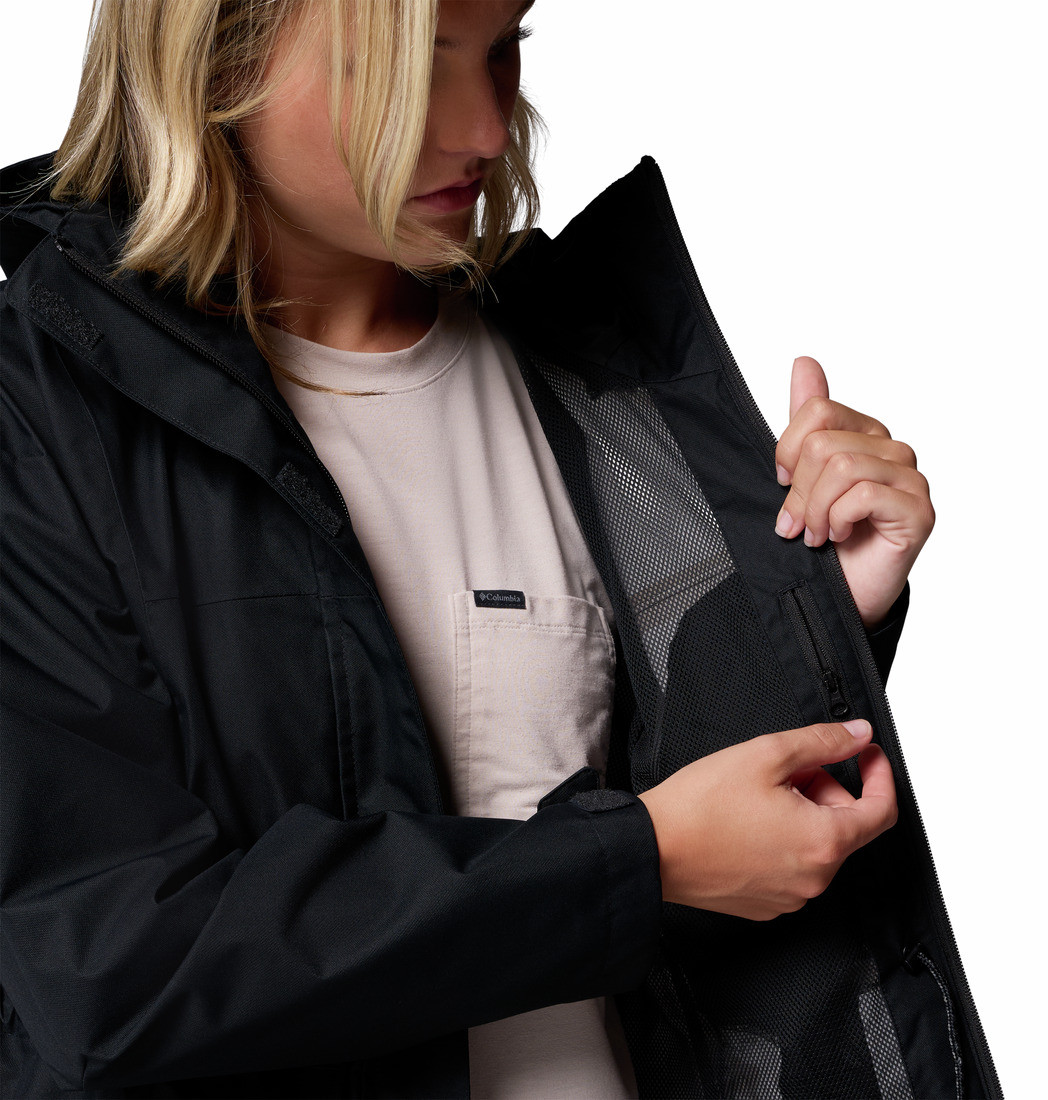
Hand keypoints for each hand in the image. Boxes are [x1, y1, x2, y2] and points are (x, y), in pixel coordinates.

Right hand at [637, 719, 896, 919]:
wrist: (653, 849)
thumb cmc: (699, 808)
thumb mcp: (765, 754)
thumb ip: (821, 742)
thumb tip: (857, 735)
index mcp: (823, 841)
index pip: (882, 810)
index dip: (879, 775)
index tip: (866, 755)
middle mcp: (814, 878)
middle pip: (844, 826)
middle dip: (824, 790)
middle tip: (786, 769)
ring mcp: (790, 896)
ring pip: (816, 845)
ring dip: (802, 815)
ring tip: (757, 795)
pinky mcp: (765, 904)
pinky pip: (791, 868)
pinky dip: (782, 841)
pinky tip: (747, 823)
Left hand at [774, 356, 934, 627]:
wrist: (843, 595)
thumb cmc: (825, 538)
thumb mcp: (803, 476)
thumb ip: (806, 419)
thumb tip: (805, 362)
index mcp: (865, 434)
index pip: (816, 410)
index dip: (787, 449)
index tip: (781, 484)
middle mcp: (893, 450)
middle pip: (824, 443)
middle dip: (798, 491)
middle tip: (795, 524)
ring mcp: (910, 479)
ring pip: (842, 466)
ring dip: (815, 510)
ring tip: (815, 535)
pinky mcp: (918, 510)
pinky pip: (864, 493)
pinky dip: (839, 518)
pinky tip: (838, 536)